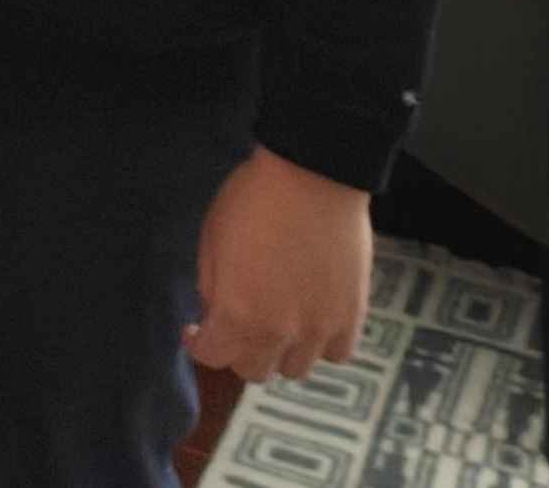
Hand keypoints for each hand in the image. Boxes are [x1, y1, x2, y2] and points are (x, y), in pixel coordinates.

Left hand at [185, 147, 370, 384]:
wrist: (313, 177)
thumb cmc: (253, 200)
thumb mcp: (211, 239)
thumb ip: (211, 287)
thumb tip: (216, 313)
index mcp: (237, 314)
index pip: (212, 356)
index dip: (198, 345)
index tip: (196, 330)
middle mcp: (278, 333)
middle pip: (254, 371)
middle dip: (237, 351)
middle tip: (236, 324)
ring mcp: (319, 329)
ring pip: (295, 368)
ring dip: (280, 352)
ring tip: (277, 322)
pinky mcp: (351, 318)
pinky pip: (336, 354)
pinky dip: (321, 344)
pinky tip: (312, 320)